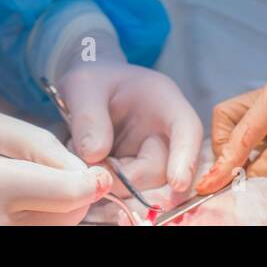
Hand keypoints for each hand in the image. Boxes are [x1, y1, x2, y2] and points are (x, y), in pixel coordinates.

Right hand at [0, 110, 112, 224]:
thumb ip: (41, 144)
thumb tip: (85, 172)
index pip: (71, 194)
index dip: (92, 183)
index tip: (97, 175)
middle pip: (69, 220)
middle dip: (73, 198)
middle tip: (55, 179)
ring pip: (54, 234)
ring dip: (54, 215)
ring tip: (25, 195)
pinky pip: (31, 240)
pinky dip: (34, 226)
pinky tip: (14, 212)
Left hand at [57, 58, 203, 198]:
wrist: (84, 89)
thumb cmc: (90, 80)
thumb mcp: (83, 87)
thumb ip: (88, 118)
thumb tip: (95, 156)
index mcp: (163, 100)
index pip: (187, 129)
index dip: (186, 157)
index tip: (178, 183)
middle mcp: (163, 131)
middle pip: (163, 166)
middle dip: (129, 176)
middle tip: (91, 167)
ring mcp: (150, 153)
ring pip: (142, 181)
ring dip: (111, 179)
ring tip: (79, 153)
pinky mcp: (134, 169)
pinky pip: (125, 186)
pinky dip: (104, 181)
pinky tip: (84, 162)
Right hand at [196, 68, 266, 192]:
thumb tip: (254, 172)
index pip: (239, 128)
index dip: (225, 159)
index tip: (212, 184)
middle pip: (231, 118)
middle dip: (227, 147)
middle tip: (233, 176)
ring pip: (246, 126)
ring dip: (243, 151)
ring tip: (249, 175)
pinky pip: (266, 132)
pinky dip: (260, 150)